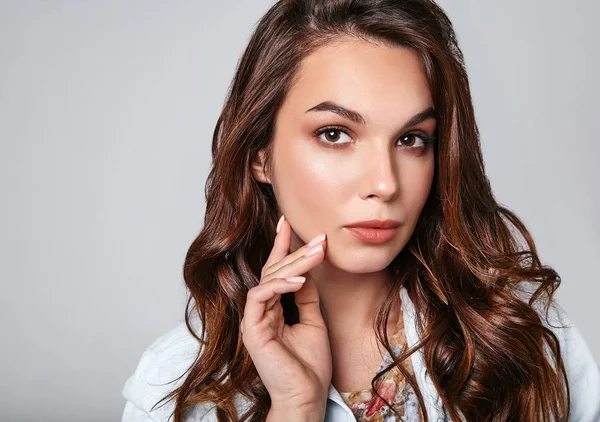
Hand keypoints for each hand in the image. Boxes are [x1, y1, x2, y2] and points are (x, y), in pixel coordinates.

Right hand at [240, 215, 331, 411]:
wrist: (306, 394)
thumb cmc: (309, 363)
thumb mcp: (313, 320)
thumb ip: (306, 296)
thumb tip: (306, 271)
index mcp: (272, 308)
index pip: (275, 271)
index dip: (281, 245)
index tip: (287, 222)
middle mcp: (261, 310)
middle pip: (273, 271)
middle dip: (295, 251)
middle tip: (319, 238)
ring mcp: (255, 319)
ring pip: (268, 279)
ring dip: (294, 264)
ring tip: (318, 254)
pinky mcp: (252, 328)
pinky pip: (260, 296)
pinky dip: (280, 285)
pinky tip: (300, 280)